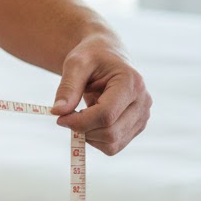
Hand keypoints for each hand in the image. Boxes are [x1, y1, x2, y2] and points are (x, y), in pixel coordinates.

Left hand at [50, 35, 151, 154]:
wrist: (107, 55)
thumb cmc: (92, 56)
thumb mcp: (75, 63)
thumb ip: (67, 87)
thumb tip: (57, 111)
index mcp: (131, 82)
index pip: (106, 114)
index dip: (80, 121)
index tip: (59, 118)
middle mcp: (143, 101)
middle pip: (110, 132)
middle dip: (83, 129)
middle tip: (65, 116)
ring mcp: (143, 116)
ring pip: (113, 144)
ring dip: (89, 135)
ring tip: (80, 113)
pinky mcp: (137, 126)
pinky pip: (114, 145)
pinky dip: (96, 138)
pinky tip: (90, 119)